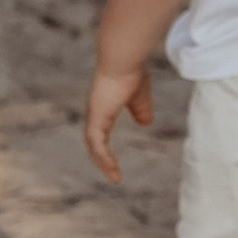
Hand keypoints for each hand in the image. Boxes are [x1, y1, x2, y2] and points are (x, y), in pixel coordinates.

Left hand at [82, 59, 153, 183]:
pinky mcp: (96, 118)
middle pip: (93, 141)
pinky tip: (113, 169)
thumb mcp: (140, 96)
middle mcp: (95, 112)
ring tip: (114, 177)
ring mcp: (94, 115)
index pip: (99, 131)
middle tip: (113, 175)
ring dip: (103, 162)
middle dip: (101, 159)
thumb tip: (145, 123)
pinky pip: (96, 144)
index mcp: (103, 107)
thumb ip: (141, 109)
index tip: (114, 160)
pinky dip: (103, 157)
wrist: (123, 60)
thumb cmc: (131, 72)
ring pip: (93, 145)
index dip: (104, 146)